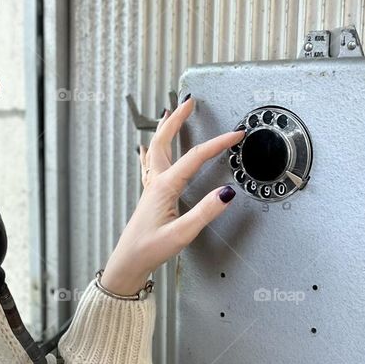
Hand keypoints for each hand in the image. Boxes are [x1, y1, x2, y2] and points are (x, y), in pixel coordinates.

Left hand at [101, 98, 244, 292]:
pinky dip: (153, 148)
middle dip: (177, 119)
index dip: (218, 143)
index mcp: (165, 187)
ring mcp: (151, 187)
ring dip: (165, 128)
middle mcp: (156, 182)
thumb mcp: (183, 234)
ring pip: (155, 148)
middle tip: (189, 102)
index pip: (196, 157)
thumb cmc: (151, 249)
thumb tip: (227, 192)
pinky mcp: (150, 194)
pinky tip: (147, 147)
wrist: (128, 261)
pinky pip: (150, 162)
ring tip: (171, 113)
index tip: (236, 134)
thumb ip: (205, 212)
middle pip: (164, 140)